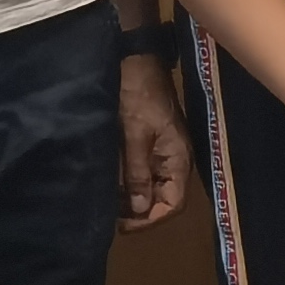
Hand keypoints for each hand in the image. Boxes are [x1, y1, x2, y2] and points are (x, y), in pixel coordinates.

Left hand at [114, 53, 192, 230]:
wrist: (136, 60)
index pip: (173, 204)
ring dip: (130, 197)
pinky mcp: (150, 144)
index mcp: (178, 159)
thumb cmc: (137, 94)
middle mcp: (175, 160)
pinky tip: (110, 183)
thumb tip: (139, 209)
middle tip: (107, 215)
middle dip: (137, 211)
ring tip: (105, 202)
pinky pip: (143, 173)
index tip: (120, 225)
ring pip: (151, 188)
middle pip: (162, 199)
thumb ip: (137, 172)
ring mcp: (163, 152)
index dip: (149, 219)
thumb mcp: (134, 134)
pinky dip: (128, 181)